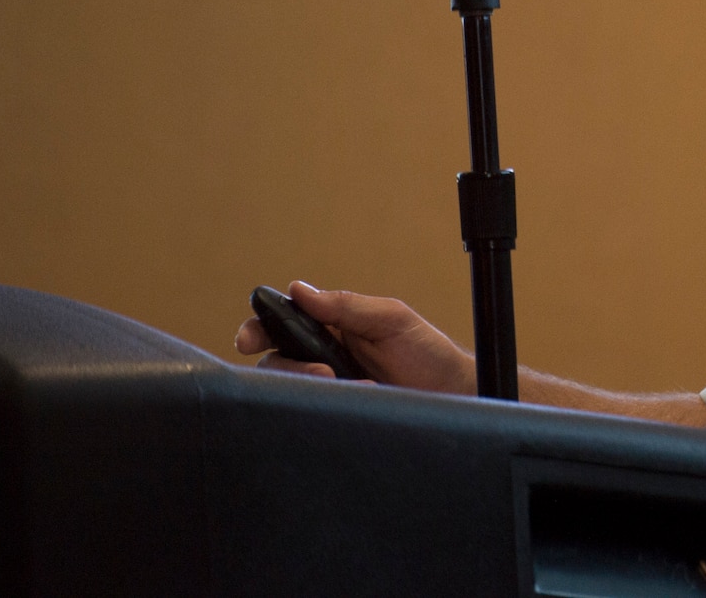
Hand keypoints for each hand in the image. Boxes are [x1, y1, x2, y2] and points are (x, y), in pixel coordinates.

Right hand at [234, 281, 474, 393]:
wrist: (456, 396)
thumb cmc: (427, 354)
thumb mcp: (391, 319)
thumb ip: (346, 305)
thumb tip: (297, 290)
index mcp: (331, 328)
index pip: (282, 324)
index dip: (258, 329)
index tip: (250, 338)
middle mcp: (322, 359)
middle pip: (274, 361)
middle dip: (284, 364)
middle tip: (321, 370)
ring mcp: (327, 391)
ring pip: (287, 391)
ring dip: (308, 385)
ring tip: (345, 382)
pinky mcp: (335, 415)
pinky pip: (308, 416)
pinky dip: (323, 407)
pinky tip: (357, 399)